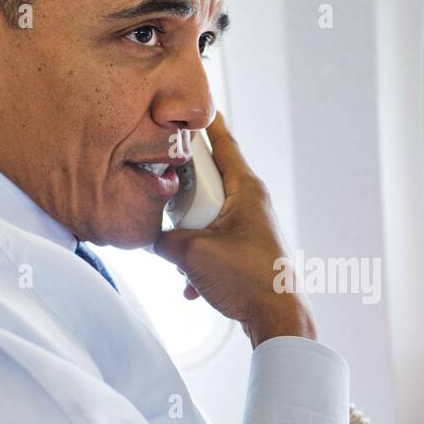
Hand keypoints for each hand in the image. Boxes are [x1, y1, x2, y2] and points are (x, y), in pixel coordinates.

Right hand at [152, 111, 315, 347]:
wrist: (277, 319)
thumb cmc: (246, 279)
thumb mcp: (191, 254)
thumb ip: (162, 239)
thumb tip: (147, 236)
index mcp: (245, 189)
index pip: (223, 142)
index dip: (206, 123)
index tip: (194, 103)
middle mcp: (253, 203)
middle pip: (209, 180)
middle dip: (182, 191)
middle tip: (161, 190)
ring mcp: (253, 227)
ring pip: (209, 216)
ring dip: (188, 235)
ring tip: (178, 254)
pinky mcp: (250, 251)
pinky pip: (216, 244)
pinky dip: (200, 261)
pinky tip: (191, 286)